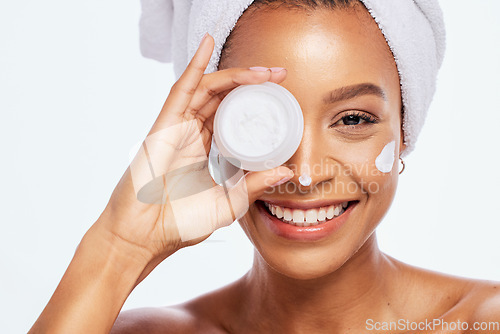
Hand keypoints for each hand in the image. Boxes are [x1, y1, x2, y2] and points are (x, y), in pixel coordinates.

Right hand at [95, 33, 293, 270]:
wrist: (145, 237)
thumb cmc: (180, 223)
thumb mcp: (228, 203)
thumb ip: (254, 186)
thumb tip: (286, 171)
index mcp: (205, 150)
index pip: (233, 115)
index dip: (256, 102)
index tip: (283, 98)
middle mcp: (192, 134)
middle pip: (224, 97)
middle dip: (252, 83)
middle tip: (280, 76)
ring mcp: (177, 128)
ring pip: (207, 89)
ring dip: (235, 75)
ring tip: (264, 71)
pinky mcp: (164, 126)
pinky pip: (180, 90)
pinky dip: (194, 66)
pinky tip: (208, 45)